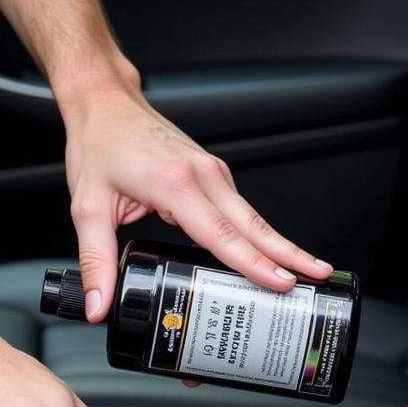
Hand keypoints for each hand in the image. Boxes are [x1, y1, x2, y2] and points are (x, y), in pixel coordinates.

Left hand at [61, 73, 332, 320]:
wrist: (105, 101)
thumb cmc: (100, 143)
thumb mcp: (89, 207)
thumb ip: (96, 260)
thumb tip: (99, 304)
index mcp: (175, 184)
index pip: (222, 234)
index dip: (254, 263)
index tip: (282, 281)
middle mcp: (202, 175)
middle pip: (254, 224)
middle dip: (289, 254)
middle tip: (318, 277)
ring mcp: (211, 171)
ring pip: (253, 216)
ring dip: (281, 244)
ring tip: (308, 270)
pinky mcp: (212, 173)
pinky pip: (241, 209)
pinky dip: (259, 233)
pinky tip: (269, 251)